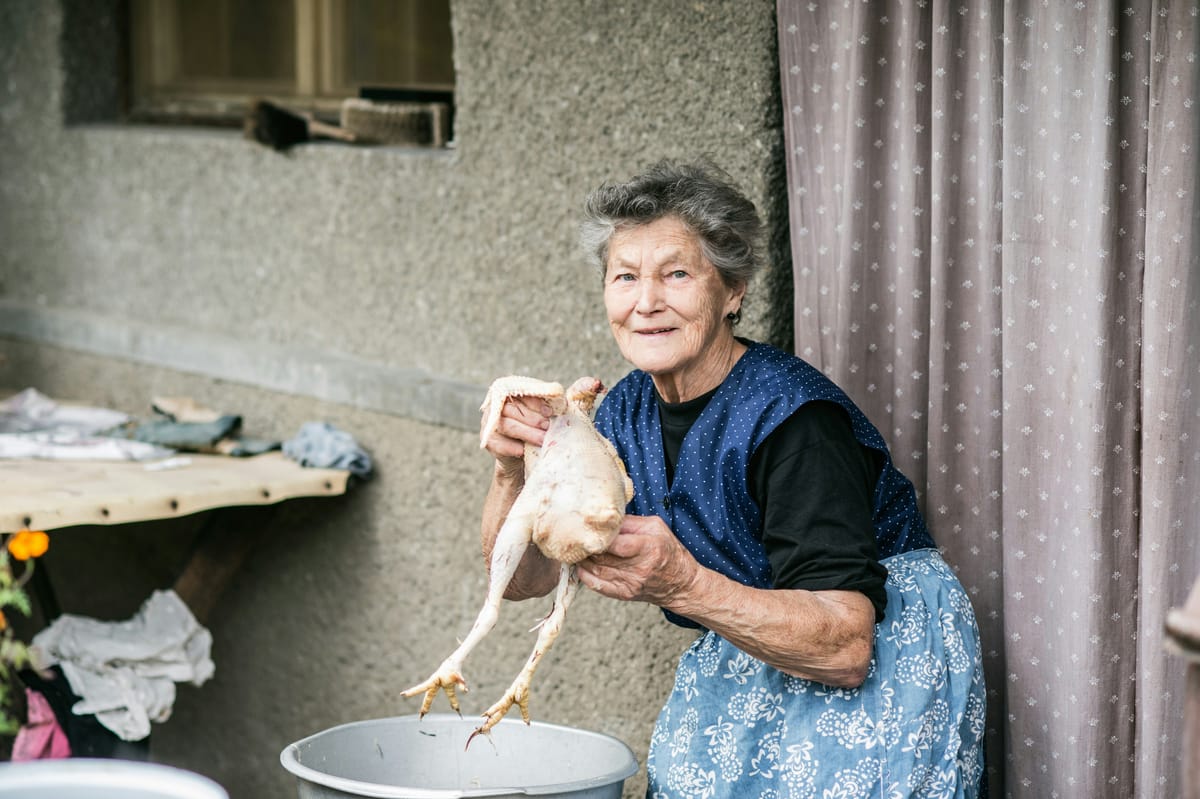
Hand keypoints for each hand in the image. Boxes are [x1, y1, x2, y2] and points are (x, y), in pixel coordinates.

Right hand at [481, 395, 552, 472]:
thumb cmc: (535, 427)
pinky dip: (512, 447)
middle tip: (548, 427)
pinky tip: (523, 451)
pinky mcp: (489, 441)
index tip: (550, 412)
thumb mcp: (544, 413)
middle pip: (513, 410)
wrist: (522, 452)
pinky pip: (499, 444)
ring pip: (508, 426)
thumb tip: (574, 396)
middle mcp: (497, 406)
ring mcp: (489, 423)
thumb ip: (552, 404)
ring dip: (527, 433)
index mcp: (510, 393)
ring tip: (542, 440)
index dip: (535, 403)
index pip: (520, 393)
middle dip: (533, 419)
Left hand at [576, 515, 699, 606]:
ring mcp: (630, 583)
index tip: (587, 526)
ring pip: (594, 569)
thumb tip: (604, 518)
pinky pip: (596, 585)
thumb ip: (629, 522)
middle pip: (601, 556)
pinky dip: (584, 574)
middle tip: (576, 534)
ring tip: (577, 547)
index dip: (598, 535)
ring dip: (582, 558)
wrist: (681, 584)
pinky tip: (582, 564)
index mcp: (648, 548)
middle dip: (586, 545)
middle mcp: (638, 568)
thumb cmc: (669, 551)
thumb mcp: (656, 527)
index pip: (615, 544)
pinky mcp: (623, 594)